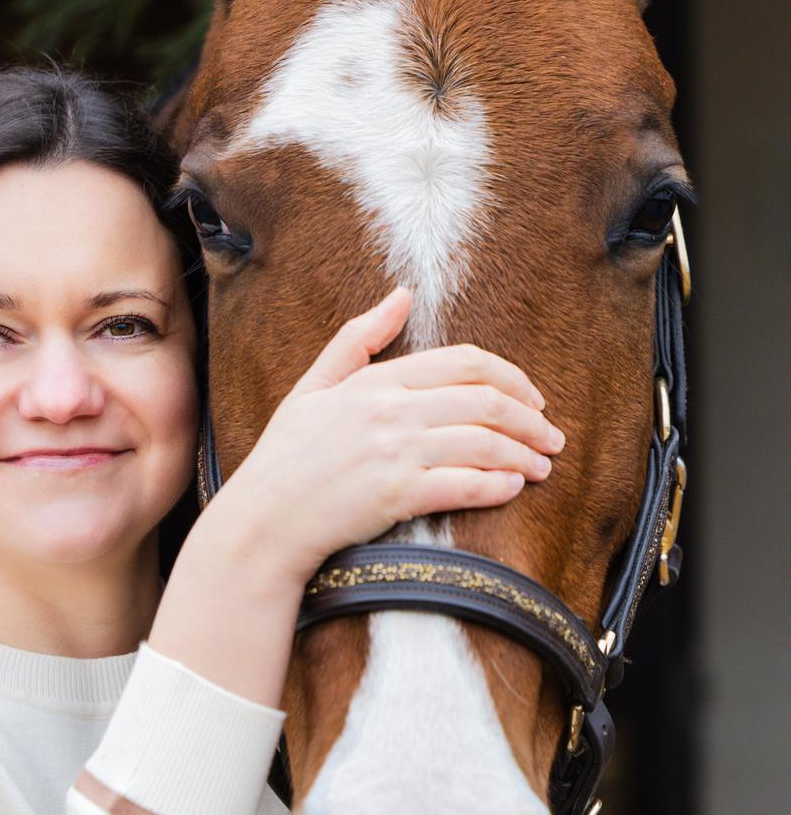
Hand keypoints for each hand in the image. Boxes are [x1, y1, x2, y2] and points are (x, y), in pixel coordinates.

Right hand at [216, 286, 565, 584]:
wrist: (264, 519)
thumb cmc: (286, 455)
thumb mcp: (314, 385)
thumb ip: (359, 338)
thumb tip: (401, 294)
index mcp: (376, 381)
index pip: (465, 363)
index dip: (512, 377)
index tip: (534, 399)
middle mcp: (391, 411)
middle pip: (486, 401)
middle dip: (530, 420)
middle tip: (551, 438)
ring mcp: (395, 453)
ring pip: (484, 443)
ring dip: (524, 455)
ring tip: (542, 467)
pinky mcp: (398, 496)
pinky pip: (465, 486)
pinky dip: (497, 486)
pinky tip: (512, 489)